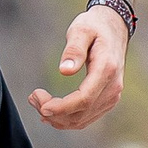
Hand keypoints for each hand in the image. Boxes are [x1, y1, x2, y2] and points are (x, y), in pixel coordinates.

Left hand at [29, 7, 129, 129]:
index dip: (61, 108)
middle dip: (53, 112)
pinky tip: (50, 111)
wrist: (114, 28)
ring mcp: (112, 96)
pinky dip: (66, 119)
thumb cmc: (95, 27)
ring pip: (82, 120)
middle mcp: (113, 87)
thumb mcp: (81, 30)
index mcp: (107, 70)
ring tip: (37, 101)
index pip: (84, 99)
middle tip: (33, 97)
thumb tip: (65, 70)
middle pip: (81, 113)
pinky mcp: (107, 100)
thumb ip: (74, 49)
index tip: (41, 105)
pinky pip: (86, 118)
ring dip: (57, 117)